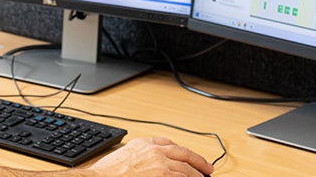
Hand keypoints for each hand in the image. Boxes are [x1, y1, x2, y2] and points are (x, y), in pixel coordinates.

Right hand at [88, 137, 214, 175]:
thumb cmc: (107, 172)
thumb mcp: (125, 154)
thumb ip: (140, 154)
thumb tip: (148, 162)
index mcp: (145, 143)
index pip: (170, 144)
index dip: (183, 152)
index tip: (188, 156)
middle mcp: (155, 151)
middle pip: (184, 154)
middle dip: (198, 162)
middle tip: (207, 169)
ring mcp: (160, 164)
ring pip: (186, 169)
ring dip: (197, 175)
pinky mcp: (163, 176)